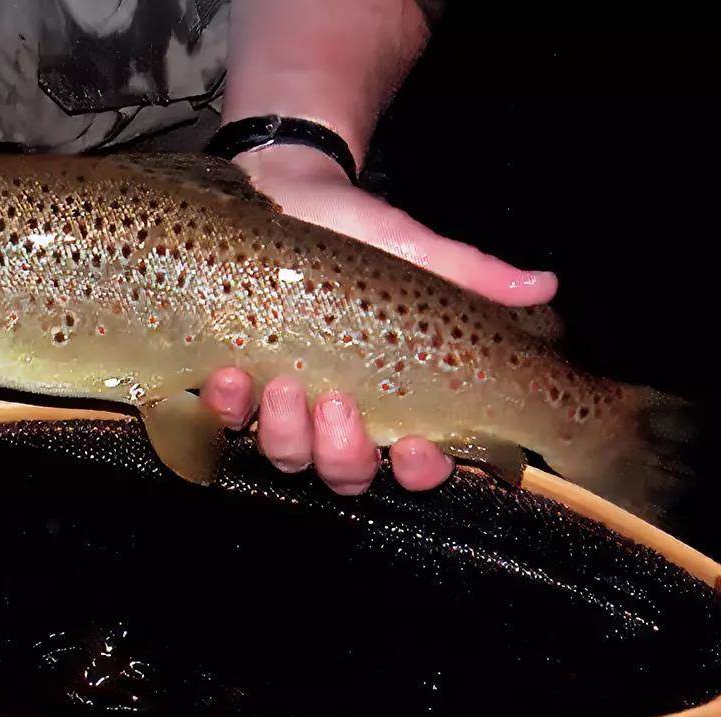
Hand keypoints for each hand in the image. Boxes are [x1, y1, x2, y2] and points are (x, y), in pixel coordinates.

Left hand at [200, 145, 557, 493]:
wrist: (280, 192)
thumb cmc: (354, 230)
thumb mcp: (411, 249)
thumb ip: (470, 274)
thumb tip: (545, 284)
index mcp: (389, 395)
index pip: (417, 462)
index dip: (422, 471)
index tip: (419, 448)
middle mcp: (334, 414)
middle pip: (346, 472)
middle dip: (343, 453)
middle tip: (336, 405)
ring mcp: (278, 404)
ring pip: (286, 456)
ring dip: (284, 433)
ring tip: (280, 385)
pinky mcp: (230, 383)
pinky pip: (222, 420)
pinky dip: (226, 407)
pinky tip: (229, 375)